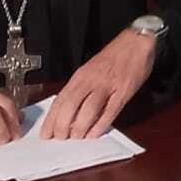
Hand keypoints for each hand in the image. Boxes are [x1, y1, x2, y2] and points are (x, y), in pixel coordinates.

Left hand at [41, 28, 156, 139]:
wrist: (135, 42)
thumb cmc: (113, 57)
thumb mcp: (90, 70)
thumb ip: (80, 88)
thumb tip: (69, 111)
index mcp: (80, 77)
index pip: (60, 101)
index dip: (51, 120)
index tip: (46, 134)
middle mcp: (90, 81)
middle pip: (70, 107)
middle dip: (62, 126)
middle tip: (61, 138)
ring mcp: (107, 86)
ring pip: (88, 111)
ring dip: (80, 127)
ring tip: (77, 138)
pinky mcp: (123, 91)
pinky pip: (110, 111)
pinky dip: (101, 125)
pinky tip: (94, 134)